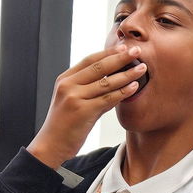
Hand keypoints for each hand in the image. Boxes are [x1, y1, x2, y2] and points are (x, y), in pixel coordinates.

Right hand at [27, 44, 147, 168]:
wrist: (50, 145)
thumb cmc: (64, 125)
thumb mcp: (72, 102)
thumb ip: (90, 91)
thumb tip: (114, 83)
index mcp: (64, 79)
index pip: (89, 60)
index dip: (108, 53)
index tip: (124, 47)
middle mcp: (68, 85)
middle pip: (99, 67)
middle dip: (120, 57)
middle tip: (137, 51)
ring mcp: (74, 97)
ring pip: (106, 82)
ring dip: (126, 74)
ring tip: (142, 68)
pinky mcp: (82, 111)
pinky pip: (107, 98)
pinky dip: (123, 92)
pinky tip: (134, 87)